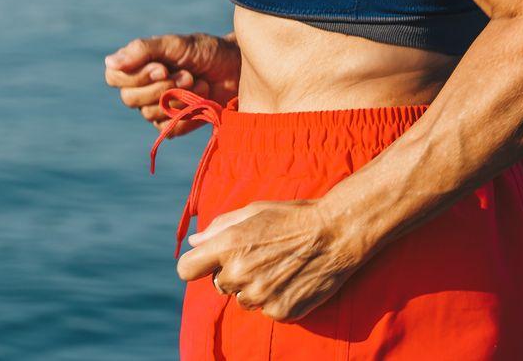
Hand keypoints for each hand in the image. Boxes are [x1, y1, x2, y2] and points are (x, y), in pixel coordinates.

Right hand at [104, 32, 240, 135]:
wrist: (237, 69)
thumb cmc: (206, 51)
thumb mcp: (176, 44)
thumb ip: (144, 50)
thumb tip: (109, 62)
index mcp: (138, 65)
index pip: (114, 77)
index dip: (135, 76)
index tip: (162, 67)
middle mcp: (142, 88)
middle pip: (129, 98)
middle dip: (161, 87)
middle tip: (187, 75)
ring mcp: (157, 108)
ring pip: (148, 114)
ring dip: (177, 97)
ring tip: (198, 82)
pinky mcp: (174, 125)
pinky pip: (167, 128)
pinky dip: (186, 113)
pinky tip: (201, 99)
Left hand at [175, 198, 359, 322]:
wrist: (336, 234)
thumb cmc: (293, 217)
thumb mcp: (255, 211)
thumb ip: (219, 227)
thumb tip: (194, 242)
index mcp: (228, 245)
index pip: (186, 269)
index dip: (196, 266)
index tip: (207, 263)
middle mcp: (239, 273)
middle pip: (219, 285)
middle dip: (234, 273)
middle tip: (261, 257)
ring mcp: (260, 296)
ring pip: (243, 300)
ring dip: (255, 288)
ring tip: (279, 267)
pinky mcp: (279, 311)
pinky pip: (266, 310)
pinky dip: (276, 299)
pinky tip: (292, 280)